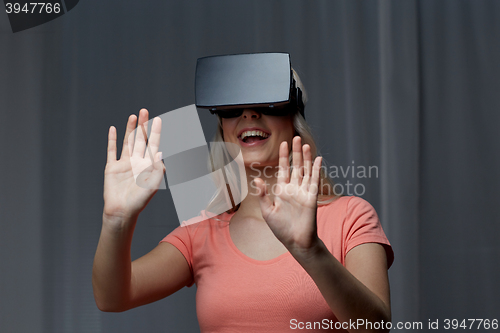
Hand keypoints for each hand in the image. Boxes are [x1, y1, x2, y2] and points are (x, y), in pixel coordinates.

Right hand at [103, 109, 164, 223]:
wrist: (122, 211)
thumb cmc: (139, 201)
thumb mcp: (153, 184)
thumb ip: (158, 169)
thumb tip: (160, 153)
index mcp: (148, 165)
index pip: (152, 144)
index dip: (155, 132)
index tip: (158, 119)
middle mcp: (136, 162)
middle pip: (140, 139)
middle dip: (143, 125)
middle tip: (145, 111)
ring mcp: (124, 163)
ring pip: (127, 141)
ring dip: (130, 129)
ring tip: (133, 116)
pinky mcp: (111, 167)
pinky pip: (111, 151)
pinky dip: (112, 140)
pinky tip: (113, 129)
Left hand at [253, 136, 322, 252]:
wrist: (295, 242)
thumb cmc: (281, 229)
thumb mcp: (267, 211)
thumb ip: (262, 195)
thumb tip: (256, 180)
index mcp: (282, 191)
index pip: (283, 169)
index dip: (284, 157)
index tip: (284, 143)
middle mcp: (294, 189)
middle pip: (296, 166)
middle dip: (295, 152)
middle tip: (296, 137)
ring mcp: (304, 192)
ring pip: (306, 170)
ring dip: (306, 158)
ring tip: (306, 144)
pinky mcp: (312, 197)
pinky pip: (314, 181)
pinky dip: (316, 169)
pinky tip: (318, 159)